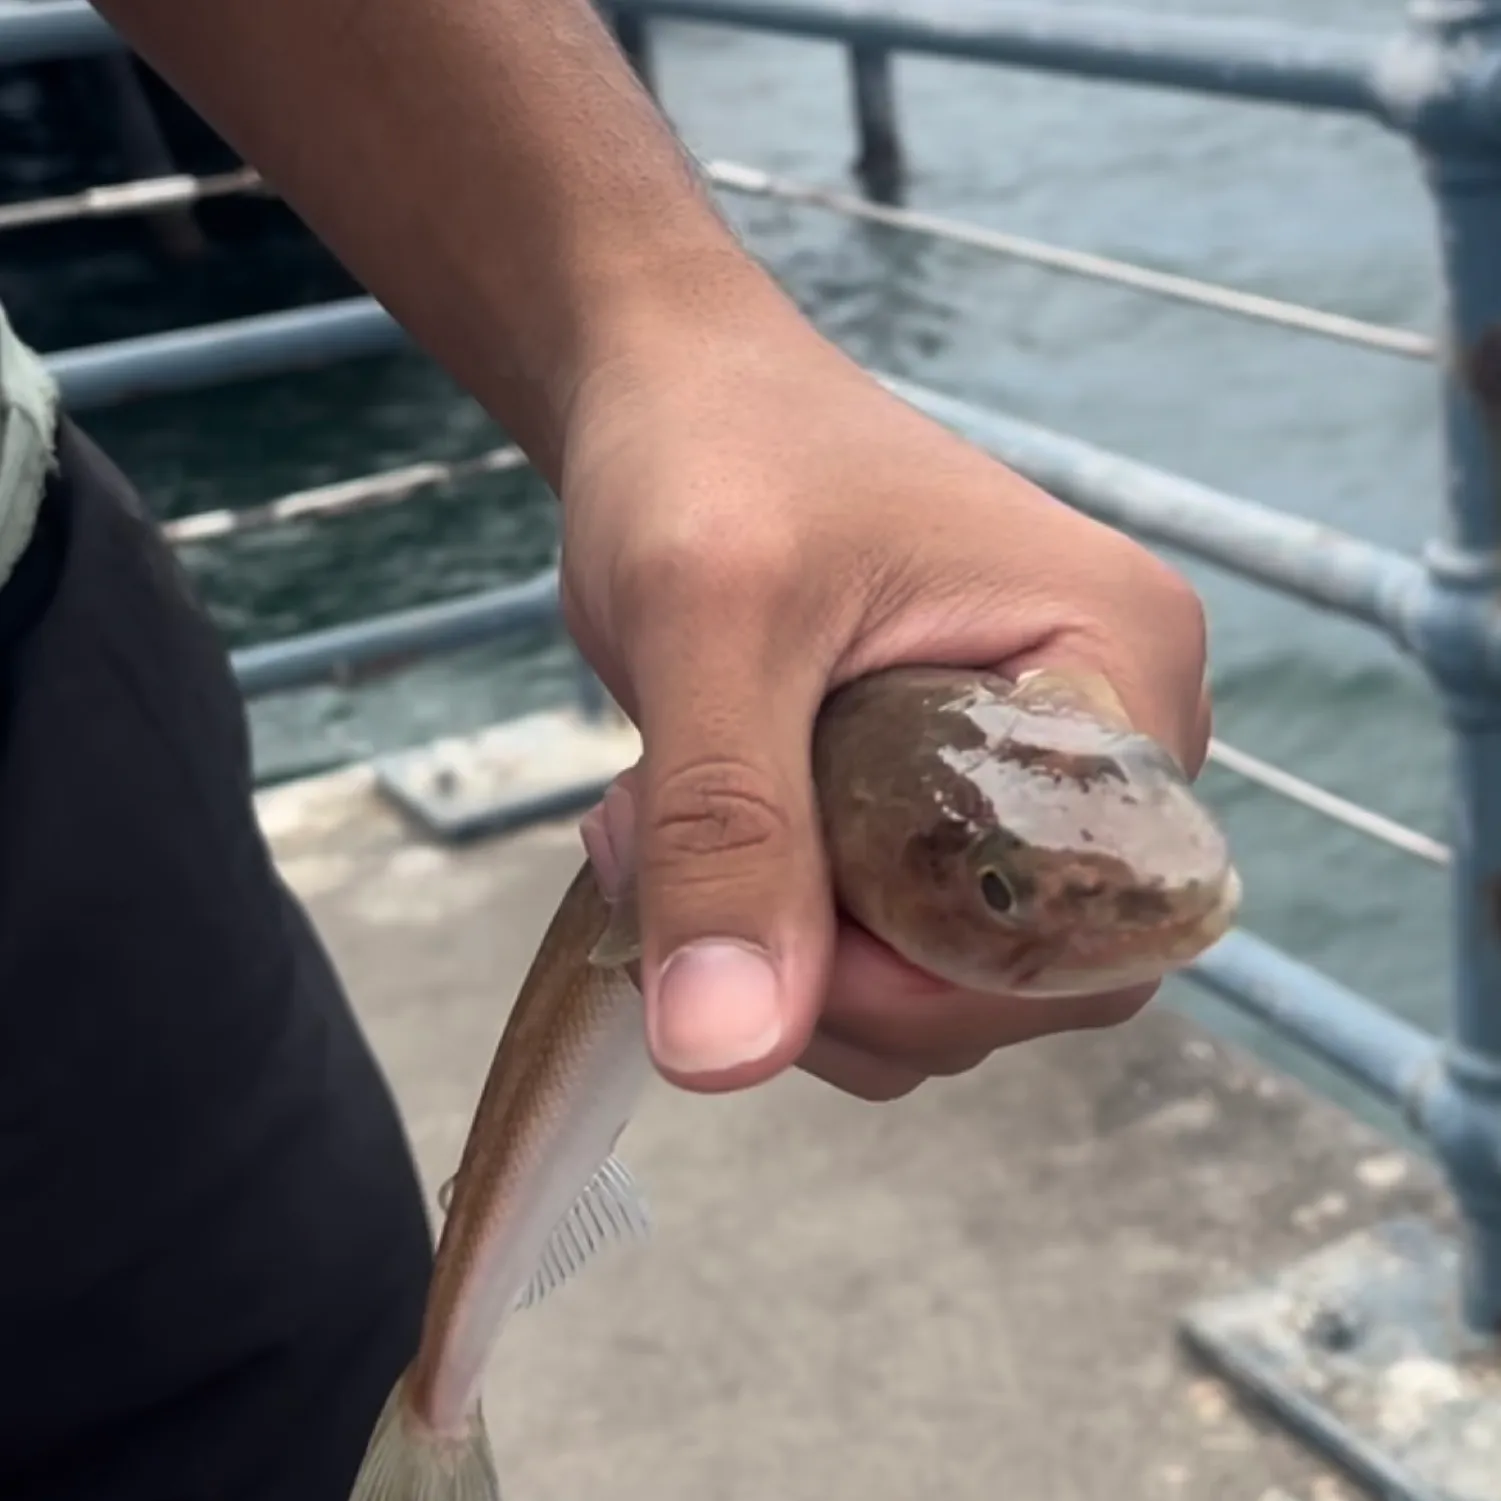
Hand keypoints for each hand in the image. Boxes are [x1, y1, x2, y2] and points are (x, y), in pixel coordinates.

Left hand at [561, 281, 1210, 1100]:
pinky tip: (677, 834)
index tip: (756, 926)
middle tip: (665, 851)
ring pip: (942, 977)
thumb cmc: (711, 450)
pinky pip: (891, 933)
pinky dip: (776, 928)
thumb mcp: (707, 623)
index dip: (922, 983)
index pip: (1088, 932)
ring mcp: (1032, 771)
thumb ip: (725, 832)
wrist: (674, 388)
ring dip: (780, 953)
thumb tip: (724, 1057)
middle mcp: (1111, 733)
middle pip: (1018, 977)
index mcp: (1122, 663)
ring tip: (652, 822)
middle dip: (829, 974)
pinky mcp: (950, 796)